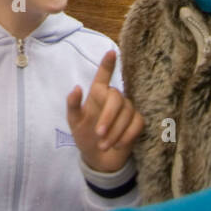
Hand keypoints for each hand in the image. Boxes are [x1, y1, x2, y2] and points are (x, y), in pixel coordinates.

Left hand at [66, 50, 144, 172]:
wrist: (98, 158)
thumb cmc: (84, 135)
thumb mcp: (74, 123)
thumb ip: (73, 105)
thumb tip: (76, 88)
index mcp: (97, 94)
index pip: (103, 76)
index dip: (107, 64)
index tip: (111, 52)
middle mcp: (113, 98)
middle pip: (117, 98)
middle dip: (108, 117)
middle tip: (99, 134)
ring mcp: (127, 109)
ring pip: (127, 113)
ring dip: (115, 131)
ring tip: (103, 145)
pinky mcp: (137, 122)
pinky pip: (137, 123)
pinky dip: (127, 135)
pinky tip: (117, 145)